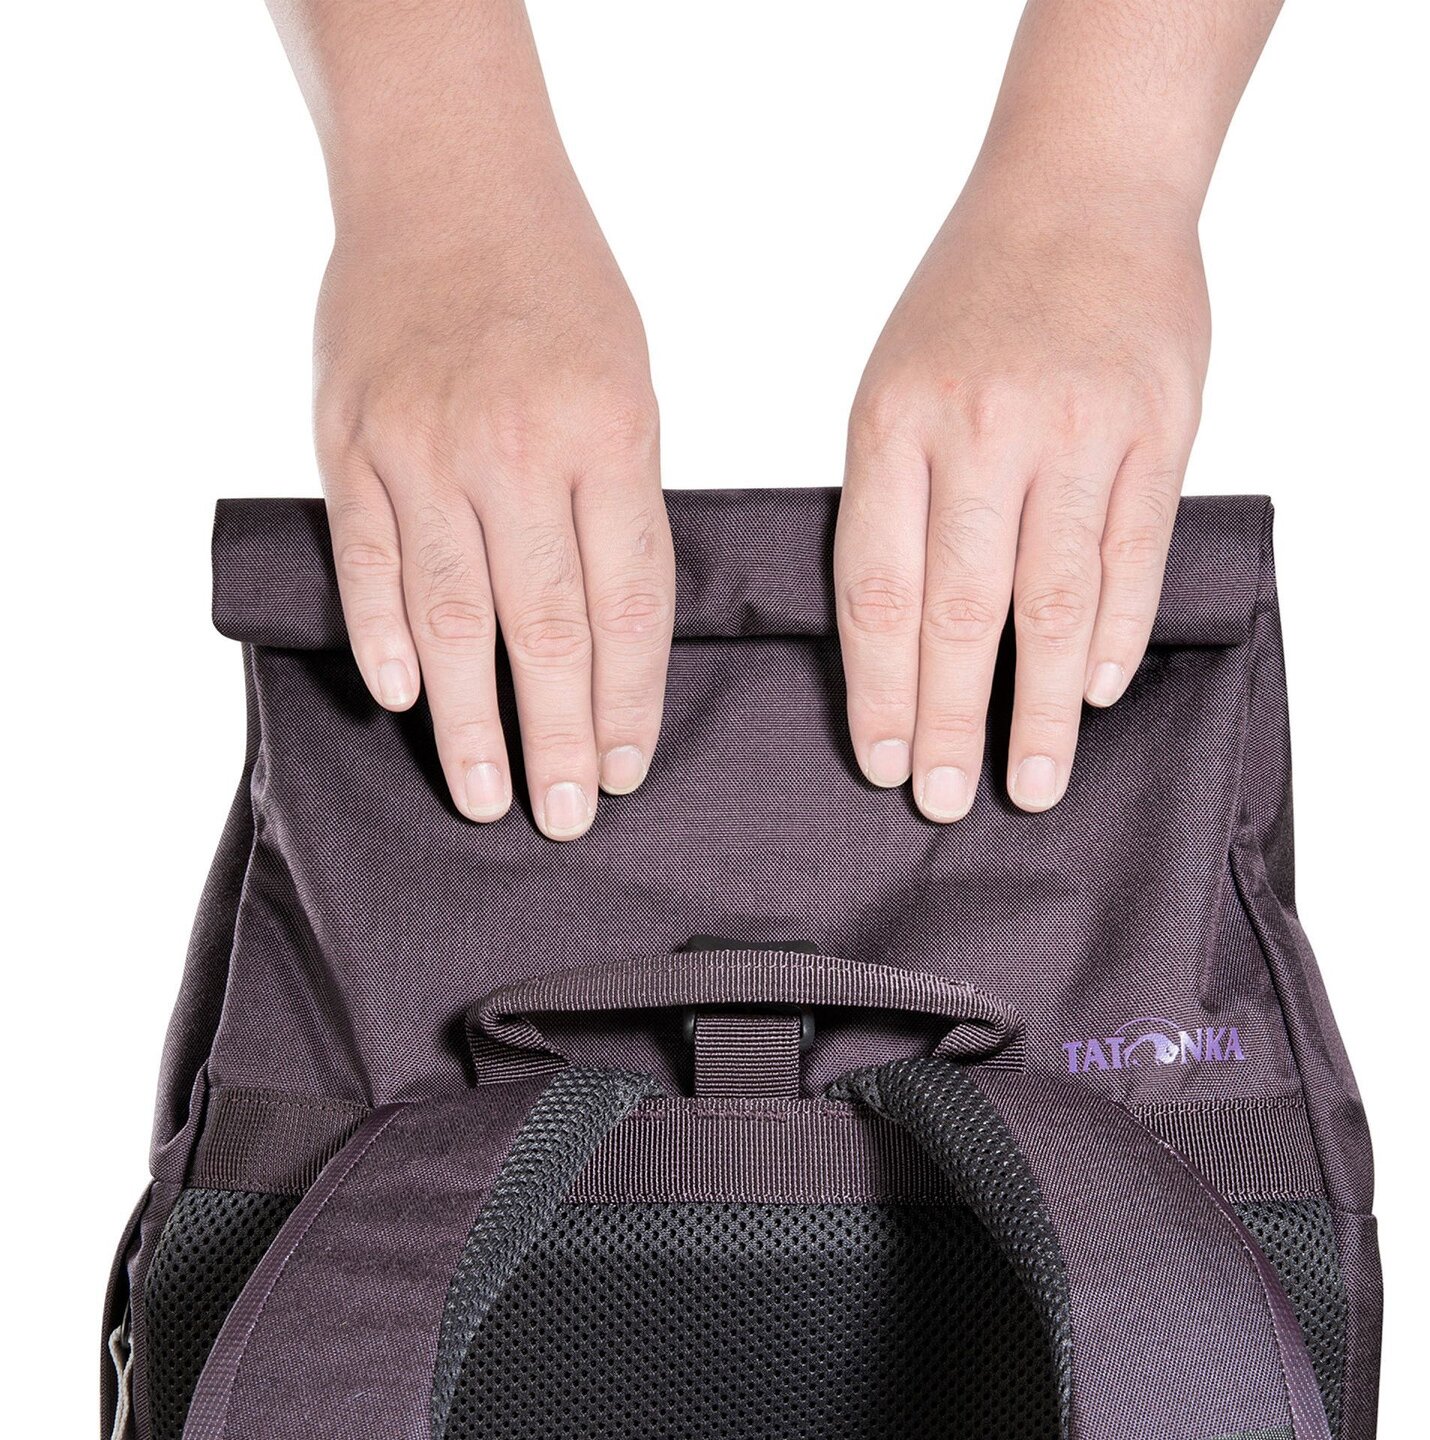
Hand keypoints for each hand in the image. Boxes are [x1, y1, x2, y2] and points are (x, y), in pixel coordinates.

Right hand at [314, 196, 671, 837]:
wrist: (449, 186)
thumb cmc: (560, 294)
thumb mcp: (631, 388)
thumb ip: (620, 504)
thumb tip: (614, 636)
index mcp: (609, 438)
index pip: (627, 604)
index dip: (630, 701)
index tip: (629, 770)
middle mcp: (516, 452)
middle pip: (544, 629)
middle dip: (558, 737)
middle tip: (566, 817)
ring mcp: (424, 448)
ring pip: (451, 615)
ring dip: (468, 719)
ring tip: (483, 796)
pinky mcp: (351, 443)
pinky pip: (367, 561)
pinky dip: (384, 637)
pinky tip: (405, 700)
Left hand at [836, 192, 1208, 819]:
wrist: (1082, 189)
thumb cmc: (971, 301)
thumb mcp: (891, 384)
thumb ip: (890, 499)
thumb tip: (887, 637)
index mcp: (894, 426)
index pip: (875, 588)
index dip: (879, 689)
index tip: (882, 762)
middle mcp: (981, 432)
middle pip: (959, 610)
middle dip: (950, 720)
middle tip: (946, 800)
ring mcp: (1075, 429)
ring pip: (1054, 598)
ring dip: (1038, 704)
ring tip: (1031, 781)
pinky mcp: (1155, 426)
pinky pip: (1133, 552)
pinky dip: (1114, 632)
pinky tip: (1091, 691)